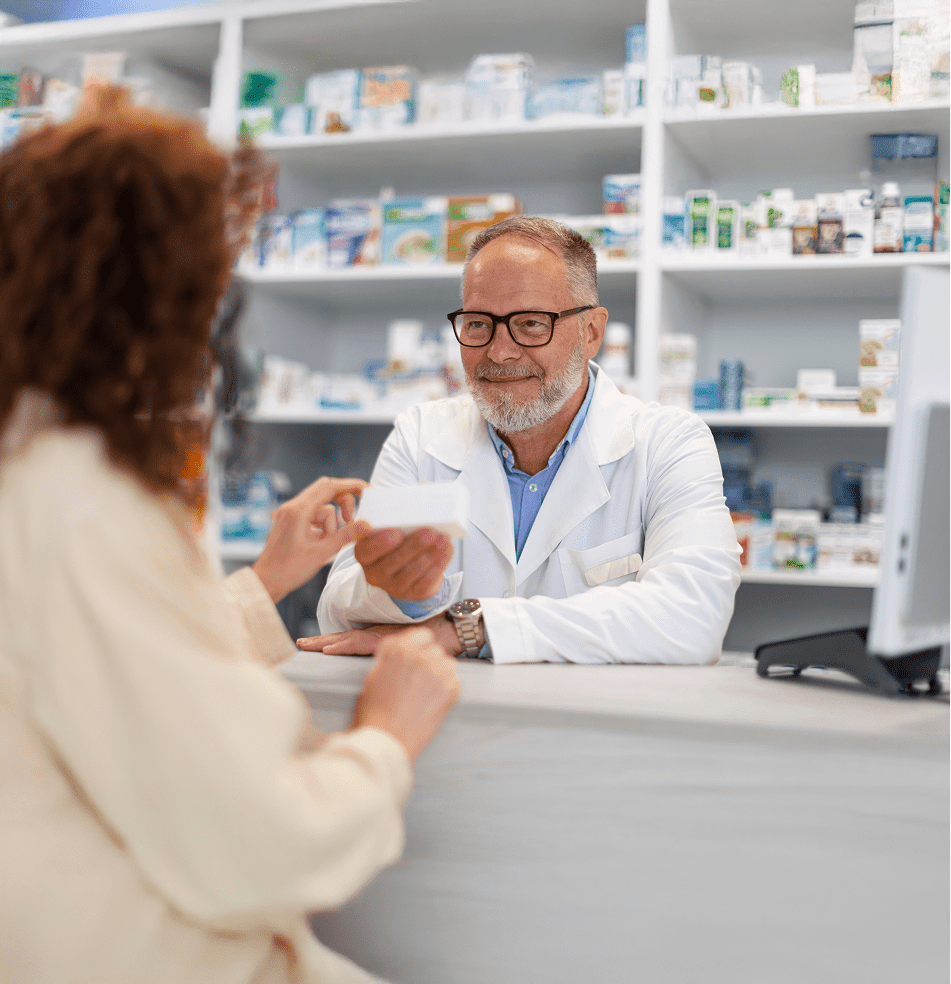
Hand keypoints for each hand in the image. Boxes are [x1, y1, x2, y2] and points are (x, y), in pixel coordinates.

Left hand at [252, 476, 370, 603]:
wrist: (267, 582)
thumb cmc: (288, 570)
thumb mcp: (323, 552)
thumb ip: (346, 535)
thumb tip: (366, 525)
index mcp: (298, 510)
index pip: (329, 487)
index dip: (351, 486)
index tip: (365, 489)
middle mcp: (292, 507)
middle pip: (325, 491)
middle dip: (342, 503)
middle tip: (350, 520)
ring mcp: (290, 513)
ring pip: (321, 507)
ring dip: (331, 522)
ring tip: (328, 543)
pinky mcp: (290, 521)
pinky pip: (313, 515)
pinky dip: (322, 526)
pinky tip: (320, 542)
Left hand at [297, 612, 462, 657]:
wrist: (451, 633)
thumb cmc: (433, 648)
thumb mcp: (410, 658)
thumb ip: (395, 664)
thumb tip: (386, 680)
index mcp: (378, 642)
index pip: (350, 642)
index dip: (331, 644)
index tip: (311, 648)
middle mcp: (377, 637)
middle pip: (344, 639)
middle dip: (321, 642)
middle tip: (299, 645)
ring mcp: (381, 637)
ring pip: (349, 639)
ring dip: (327, 642)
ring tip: (308, 646)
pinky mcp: (387, 640)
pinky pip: (362, 644)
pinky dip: (344, 645)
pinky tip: (330, 648)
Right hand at [351, 628, 460, 761]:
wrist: (386, 742)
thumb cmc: (374, 715)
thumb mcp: (373, 678)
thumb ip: (390, 662)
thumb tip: (400, 659)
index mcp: (395, 649)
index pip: (420, 634)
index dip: (420, 646)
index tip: (419, 656)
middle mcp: (416, 654)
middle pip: (434, 648)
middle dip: (430, 661)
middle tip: (421, 681)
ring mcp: (435, 669)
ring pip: (448, 662)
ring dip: (441, 672)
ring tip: (428, 692)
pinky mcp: (450, 687)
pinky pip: (455, 679)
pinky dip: (448, 689)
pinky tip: (434, 702)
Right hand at [354, 527, 453, 600]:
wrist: (404, 570)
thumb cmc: (395, 545)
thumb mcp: (387, 533)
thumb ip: (396, 525)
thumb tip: (420, 515)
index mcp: (364, 554)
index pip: (367, 551)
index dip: (380, 543)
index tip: (396, 532)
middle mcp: (375, 573)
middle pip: (393, 560)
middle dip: (414, 545)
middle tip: (430, 531)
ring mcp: (393, 586)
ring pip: (411, 571)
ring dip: (430, 554)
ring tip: (443, 539)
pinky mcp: (411, 593)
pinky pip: (425, 581)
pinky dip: (438, 564)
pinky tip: (447, 551)